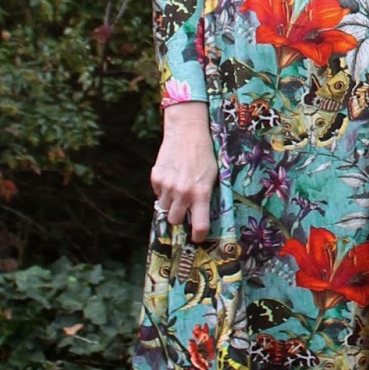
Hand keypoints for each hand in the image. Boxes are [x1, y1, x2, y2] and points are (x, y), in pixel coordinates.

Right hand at [151, 101, 217, 241]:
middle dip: (180, 218)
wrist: (187, 132)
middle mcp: (183, 192)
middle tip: (184, 209)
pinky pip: (158, 193)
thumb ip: (204, 195)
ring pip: (164, 208)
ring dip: (170, 204)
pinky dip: (163, 191)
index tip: (197, 238)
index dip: (198, 235)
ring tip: (178, 190)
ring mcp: (167, 185)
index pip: (199, 224)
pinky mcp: (156, 177)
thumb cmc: (204, 154)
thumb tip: (197, 214)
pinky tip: (171, 177)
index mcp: (201, 193)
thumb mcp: (212, 176)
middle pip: (175, 220)